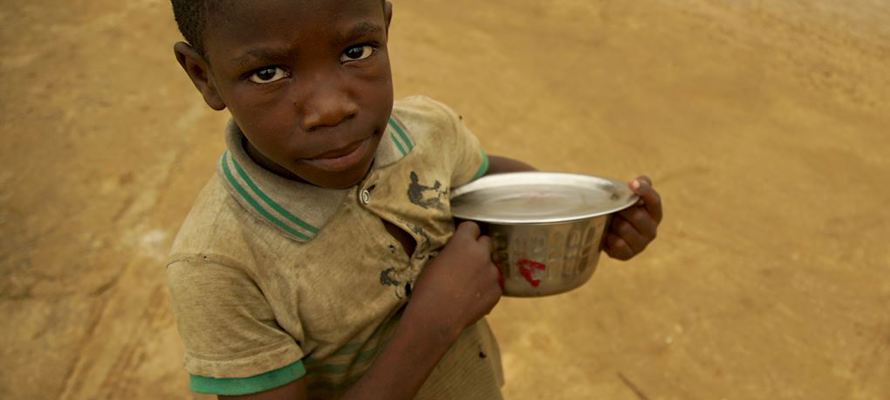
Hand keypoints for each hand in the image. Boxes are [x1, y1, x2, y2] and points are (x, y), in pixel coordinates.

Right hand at [406, 222, 502, 341]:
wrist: (437, 316)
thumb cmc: (428, 288)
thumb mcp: (434, 262)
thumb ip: (450, 253)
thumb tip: (456, 253)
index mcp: (463, 243)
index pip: (472, 226)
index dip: (466, 234)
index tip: (461, 240)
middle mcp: (482, 254)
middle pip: (486, 242)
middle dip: (479, 248)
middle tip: (468, 261)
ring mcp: (492, 273)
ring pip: (491, 265)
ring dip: (483, 270)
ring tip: (469, 286)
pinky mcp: (497, 291)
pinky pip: (494, 285)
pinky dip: (486, 289)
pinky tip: (474, 299)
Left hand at [603, 176, 662, 260]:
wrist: (605, 231)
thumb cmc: (620, 210)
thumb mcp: (629, 195)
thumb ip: (640, 185)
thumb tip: (640, 181)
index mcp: (654, 213)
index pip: (654, 201)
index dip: (644, 191)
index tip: (632, 184)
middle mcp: (651, 230)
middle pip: (637, 215)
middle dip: (621, 210)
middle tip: (613, 208)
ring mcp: (641, 244)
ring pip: (624, 228)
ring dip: (613, 223)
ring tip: (610, 221)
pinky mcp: (628, 255)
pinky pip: (617, 243)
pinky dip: (608, 237)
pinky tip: (607, 234)